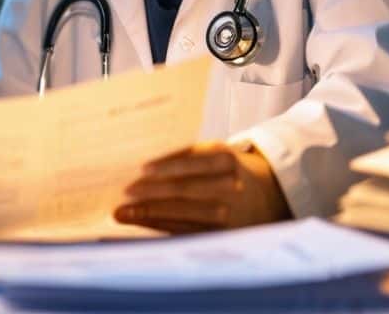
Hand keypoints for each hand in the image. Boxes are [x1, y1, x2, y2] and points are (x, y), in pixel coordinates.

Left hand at [113, 142, 289, 233]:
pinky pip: (185, 230)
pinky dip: (161, 227)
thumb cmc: (225, 169)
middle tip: (123, 193)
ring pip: (182, 213)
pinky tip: (142, 223)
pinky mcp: (221, 234)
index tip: (139, 169)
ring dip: (149, 214)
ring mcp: (228, 213)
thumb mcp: (214, 153)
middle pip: (184, 189)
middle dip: (150, 193)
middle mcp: (229, 186)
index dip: (164, 166)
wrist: (265, 194)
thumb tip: (141, 167)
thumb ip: (186, 156)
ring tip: (123, 213)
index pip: (190, 161)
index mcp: (225, 159)